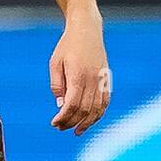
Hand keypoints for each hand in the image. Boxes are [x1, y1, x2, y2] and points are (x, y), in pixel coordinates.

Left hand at [49, 14, 109, 135]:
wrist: (87, 30)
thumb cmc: (67, 46)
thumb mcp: (55, 63)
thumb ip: (57, 85)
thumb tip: (61, 105)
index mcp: (78, 75)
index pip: (72, 104)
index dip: (64, 117)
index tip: (54, 123)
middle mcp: (93, 79)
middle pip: (84, 109)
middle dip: (72, 122)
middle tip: (60, 128)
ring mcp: (102, 80)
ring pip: (97, 109)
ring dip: (87, 123)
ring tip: (76, 131)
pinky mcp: (107, 79)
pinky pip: (105, 101)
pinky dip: (99, 114)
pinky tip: (90, 121)